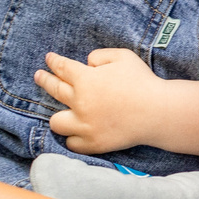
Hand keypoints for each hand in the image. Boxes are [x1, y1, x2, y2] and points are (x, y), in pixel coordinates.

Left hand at [36, 48, 163, 153]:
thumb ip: (100, 55)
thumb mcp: (123, 56)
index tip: (48, 59)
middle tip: (40, 76)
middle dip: (44, 80)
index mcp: (86, 80)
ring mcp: (85, 126)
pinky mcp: (93, 143)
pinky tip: (77, 133)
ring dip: (59, 116)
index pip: (62, 68)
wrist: (158, 112)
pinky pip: (72, 143)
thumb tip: (88, 63)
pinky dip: (74, 138)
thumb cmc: (142, 81)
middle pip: (54, 90)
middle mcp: (80, 103)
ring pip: (56, 123)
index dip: (53, 62)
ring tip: (63, 114)